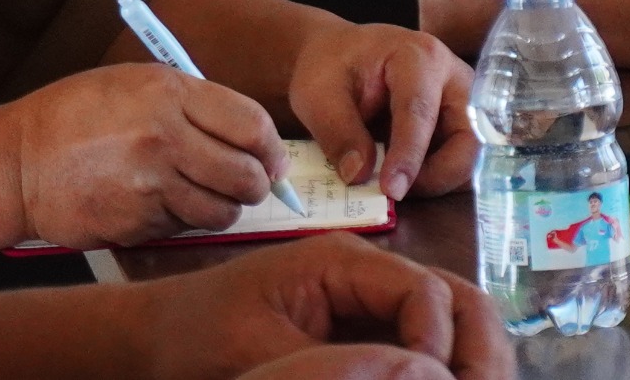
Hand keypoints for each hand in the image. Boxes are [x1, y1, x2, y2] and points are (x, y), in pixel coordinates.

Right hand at [8, 63, 290, 248]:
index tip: (272, 158)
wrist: (14, 164)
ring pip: (221, 211)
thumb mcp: (137, 83)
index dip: (271, 148)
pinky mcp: (134, 225)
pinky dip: (186, 222)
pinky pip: (184, 229)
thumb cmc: (76, 116)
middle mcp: (164, 140)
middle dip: (257, 183)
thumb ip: (196, 103)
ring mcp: (148, 187)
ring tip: (209, 196)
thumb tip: (254, 137)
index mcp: (170, 95)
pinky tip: (165, 205)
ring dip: (225, 208)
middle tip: (251, 183)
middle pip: (246, 175)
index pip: (252, 126)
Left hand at [130, 233, 508, 379]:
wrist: (152, 340)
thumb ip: (339, 364)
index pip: (424, 293)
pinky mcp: (363, 328)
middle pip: (456, 299)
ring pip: (450, 321)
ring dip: (468, 360)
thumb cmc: (194, 339)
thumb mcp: (262, 354)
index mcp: (344, 262)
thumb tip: (418, 375)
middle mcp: (370, 272)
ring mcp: (370, 299)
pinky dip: (440, 368)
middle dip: (478, 349)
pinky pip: (420, 343)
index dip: (438, 345)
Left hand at [286, 24, 477, 201]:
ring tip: (396, 184)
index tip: (391, 190)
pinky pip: (460, 160)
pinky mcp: (458, 123)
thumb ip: (337, 132)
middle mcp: (452, 78)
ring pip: (472, 154)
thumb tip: (360, 175)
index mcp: (418, 58)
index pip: (420, 111)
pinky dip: (437, 179)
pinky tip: (405, 178)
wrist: (341, 56)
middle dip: (440, 174)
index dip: (408, 155)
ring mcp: (461, 102)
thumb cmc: (331, 66)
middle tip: (397, 191)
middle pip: (469, 136)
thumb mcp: (318, 94)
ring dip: (439, 180)